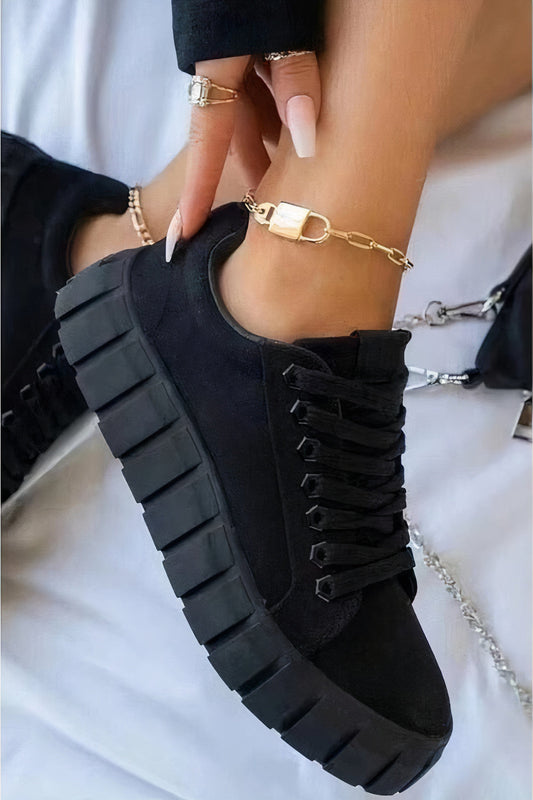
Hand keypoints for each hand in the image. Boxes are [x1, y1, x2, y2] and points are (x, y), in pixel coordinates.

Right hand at [165, 51, 320, 259]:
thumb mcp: (285, 31)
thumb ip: (296, 82)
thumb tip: (307, 143)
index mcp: (217, 72)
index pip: (206, 146)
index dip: (196, 196)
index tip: (182, 237)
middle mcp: (219, 70)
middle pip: (239, 134)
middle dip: (263, 168)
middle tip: (288, 203)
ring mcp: (233, 54)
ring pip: (256, 109)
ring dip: (281, 132)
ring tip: (313, 154)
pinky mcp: (250, 41)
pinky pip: (267, 83)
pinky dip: (286, 100)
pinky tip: (314, 106)